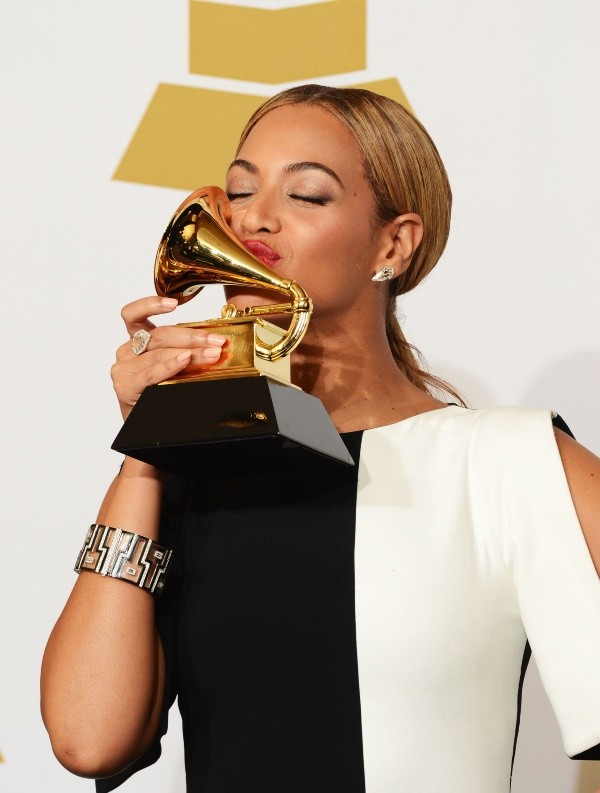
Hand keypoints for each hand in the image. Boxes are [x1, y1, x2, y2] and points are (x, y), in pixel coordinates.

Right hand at [112, 296, 226, 419]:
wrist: (145, 425)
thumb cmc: (160, 392)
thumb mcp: (175, 365)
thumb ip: (184, 350)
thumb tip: (213, 343)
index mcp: (135, 342)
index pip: (133, 315)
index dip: (150, 304)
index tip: (173, 303)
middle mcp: (126, 352)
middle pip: (159, 335)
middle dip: (192, 336)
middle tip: (217, 341)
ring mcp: (124, 369)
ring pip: (160, 352)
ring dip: (192, 352)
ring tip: (213, 354)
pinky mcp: (125, 386)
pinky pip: (151, 372)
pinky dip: (170, 365)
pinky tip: (185, 360)